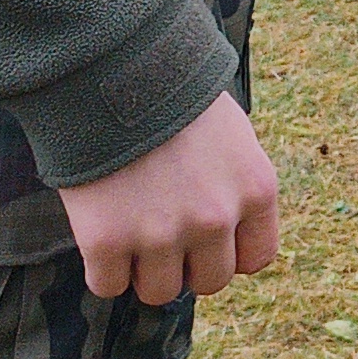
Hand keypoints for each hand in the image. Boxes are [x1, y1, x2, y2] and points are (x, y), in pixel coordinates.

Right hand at [58, 91, 279, 304]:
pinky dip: (102, 269)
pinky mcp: (107, 241)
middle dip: (186, 263)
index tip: (206, 236)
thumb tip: (225, 233)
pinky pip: (108, 286)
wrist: (112, 66)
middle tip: (162, 230)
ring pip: (159, 292)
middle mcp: (216, 218)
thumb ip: (234, 186)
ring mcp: (162, 233)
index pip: (257, 259)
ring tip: (130, 229)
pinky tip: (100, 233)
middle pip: (208, 281)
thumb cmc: (171, 94)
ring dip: (143, 270)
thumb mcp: (231, 135)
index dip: (228, 252)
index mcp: (256, 189)